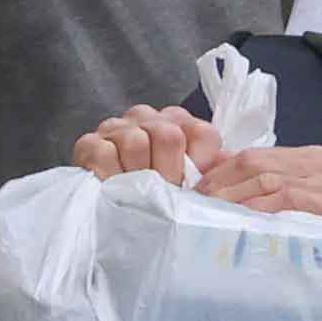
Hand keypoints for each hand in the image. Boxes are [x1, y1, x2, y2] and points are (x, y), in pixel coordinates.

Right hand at [64, 106, 225, 183]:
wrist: (105, 202)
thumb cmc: (154, 192)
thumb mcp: (188, 182)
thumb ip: (212, 172)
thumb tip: (232, 167)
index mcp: (179, 123)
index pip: (202, 134)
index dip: (198, 165)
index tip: (188, 187)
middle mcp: (149, 118)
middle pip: (169, 136)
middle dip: (168, 173)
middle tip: (162, 193)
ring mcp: (117, 127)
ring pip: (136, 141)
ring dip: (138, 175)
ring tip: (137, 192)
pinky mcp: (89, 142)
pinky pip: (104, 152)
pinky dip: (111, 174)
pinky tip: (113, 186)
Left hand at [186, 136, 321, 302]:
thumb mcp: (301, 205)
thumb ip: (269, 193)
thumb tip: (217, 190)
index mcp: (306, 159)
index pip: (251, 155)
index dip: (218, 172)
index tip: (194, 191)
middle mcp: (318, 163)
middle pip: (255, 163)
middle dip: (220, 184)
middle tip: (195, 206)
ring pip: (269, 178)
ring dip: (235, 197)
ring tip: (211, 215)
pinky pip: (291, 199)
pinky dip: (263, 208)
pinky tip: (244, 221)